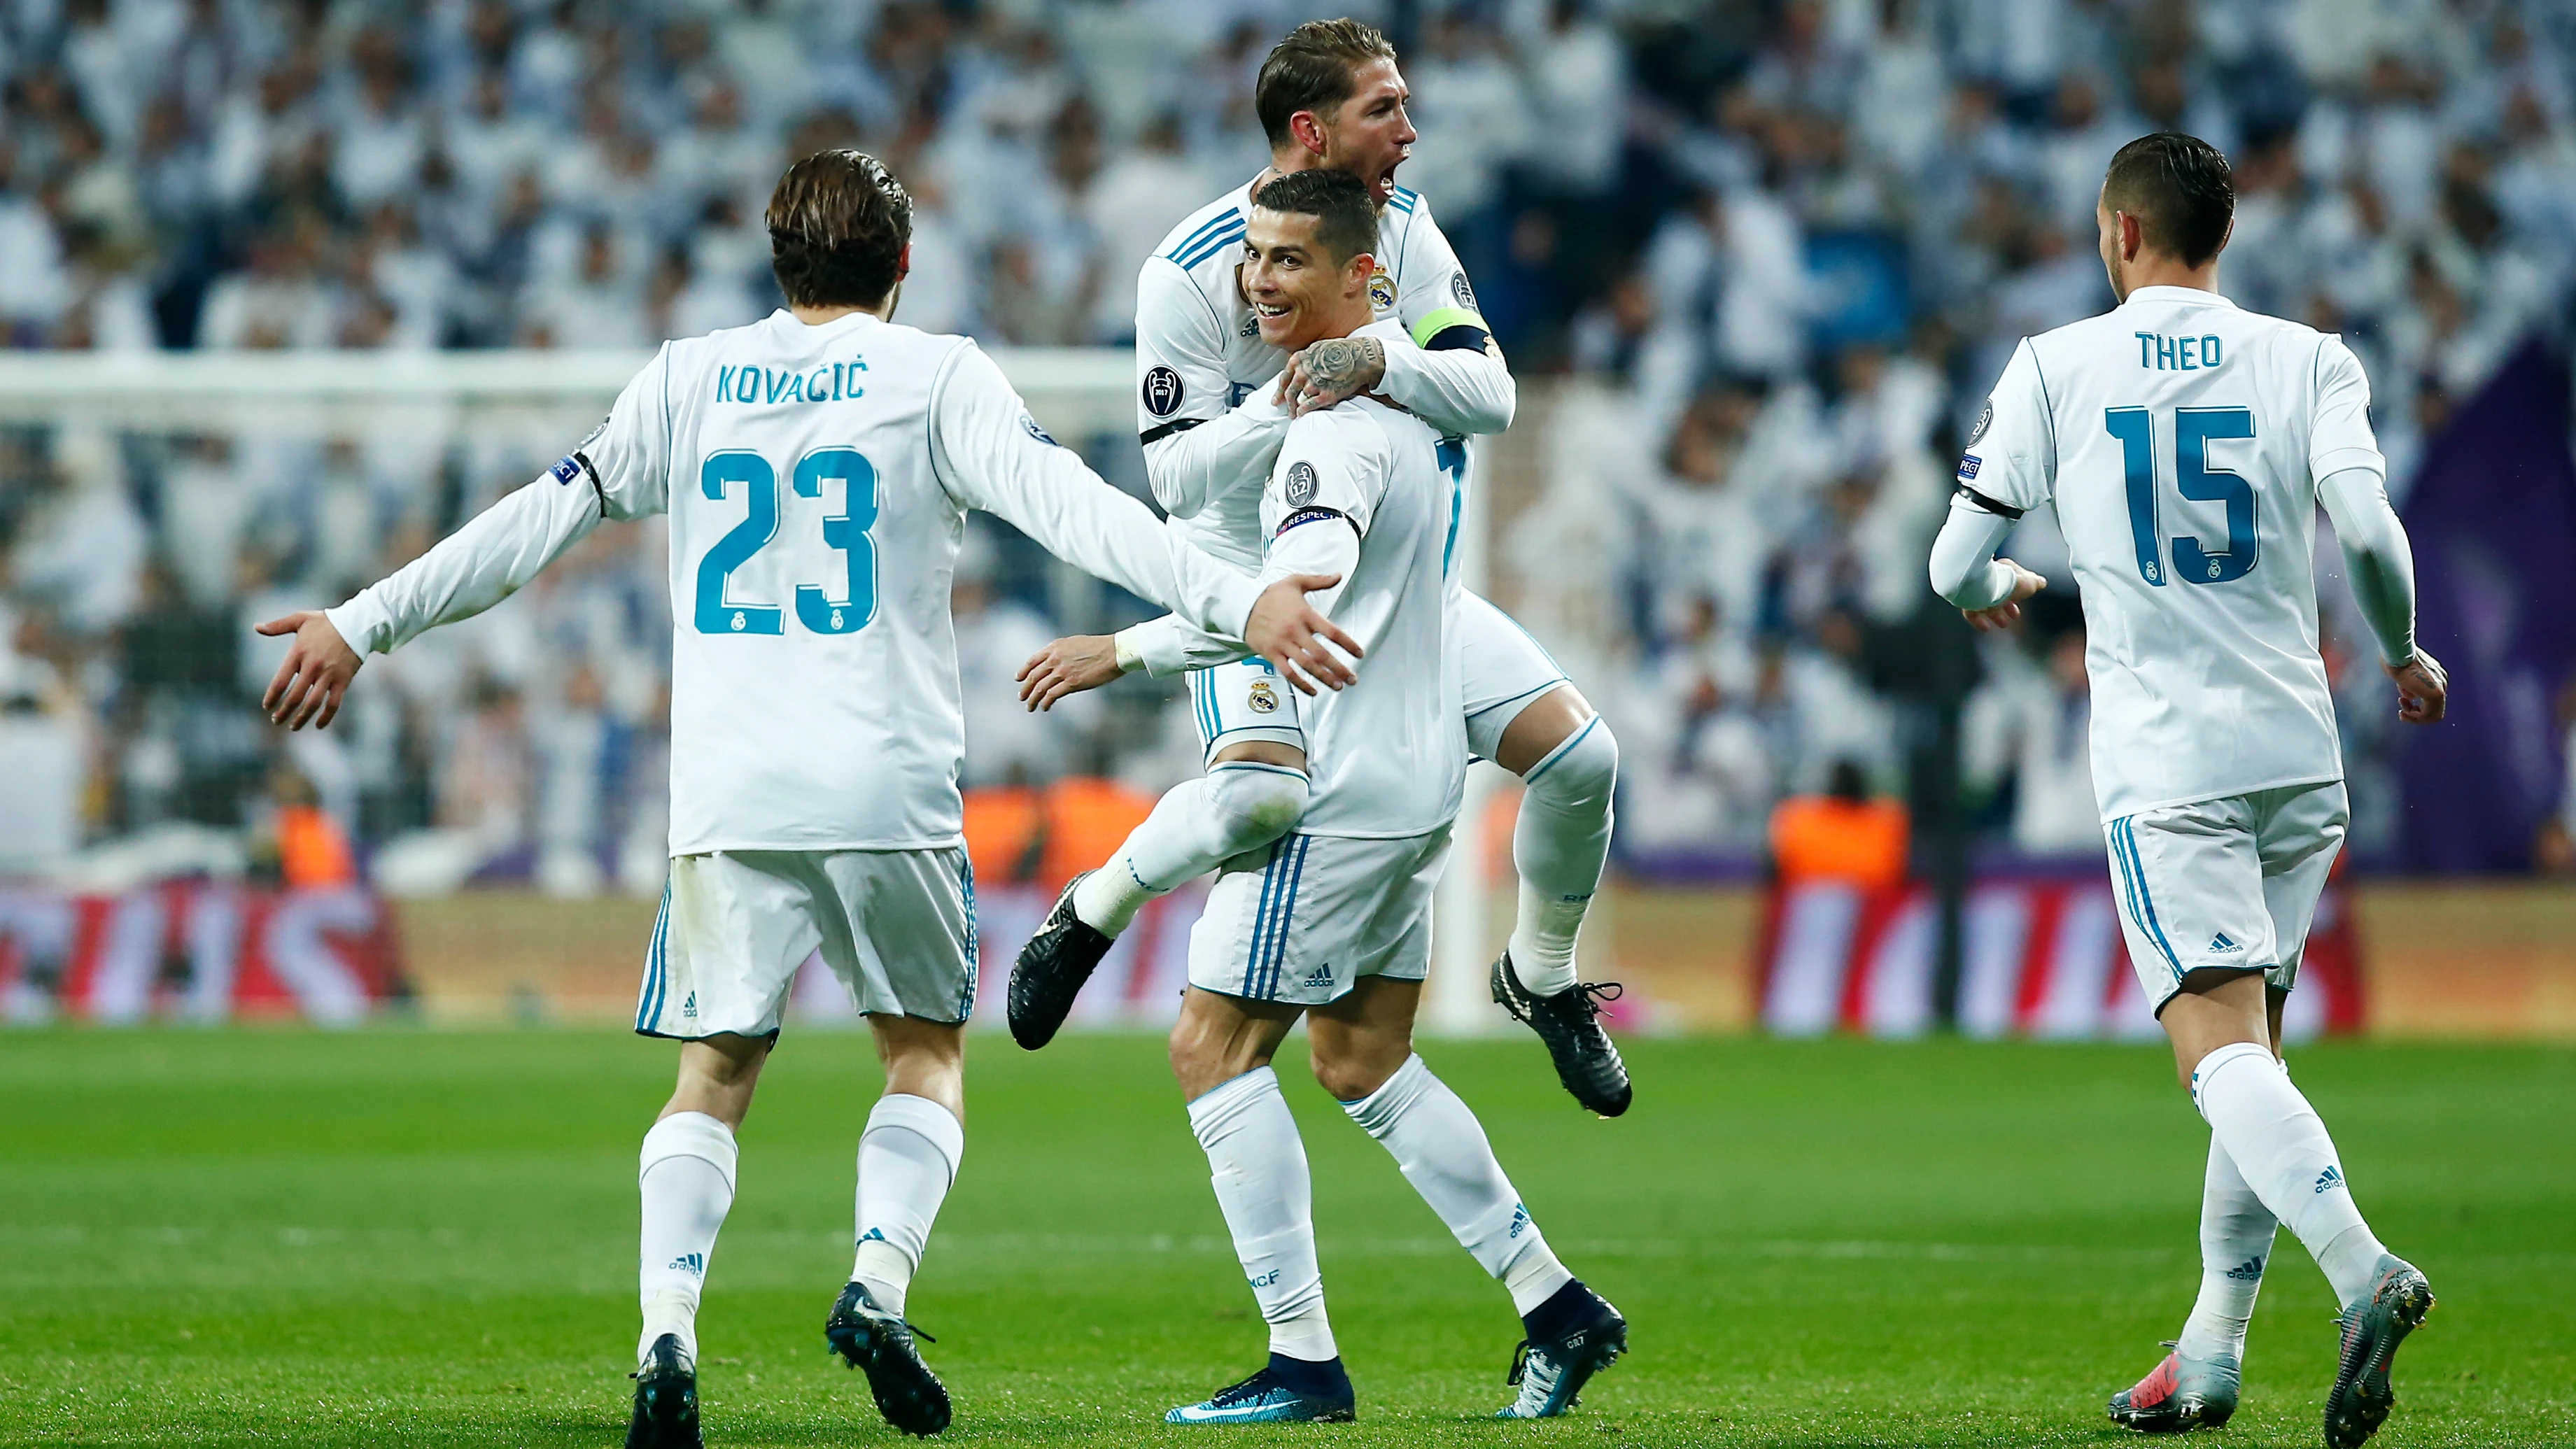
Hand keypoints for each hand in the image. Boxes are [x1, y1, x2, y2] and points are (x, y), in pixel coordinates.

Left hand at [257, 610, 361, 729]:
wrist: (358, 624)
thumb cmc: (326, 622)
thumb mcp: (300, 619)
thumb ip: (277, 626)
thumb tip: (256, 627)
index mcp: (298, 653)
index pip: (280, 682)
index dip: (272, 697)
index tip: (267, 706)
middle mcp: (312, 666)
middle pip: (294, 697)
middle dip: (283, 712)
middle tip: (276, 721)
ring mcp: (329, 675)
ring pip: (312, 703)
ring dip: (301, 718)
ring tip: (293, 726)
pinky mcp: (343, 680)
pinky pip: (334, 703)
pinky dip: (326, 717)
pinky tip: (319, 726)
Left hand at [1017, 635, 1121, 711]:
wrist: (1114, 652)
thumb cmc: (1098, 647)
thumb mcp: (1074, 643)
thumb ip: (1060, 651)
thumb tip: (1053, 660)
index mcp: (1055, 647)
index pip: (1032, 661)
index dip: (1023, 671)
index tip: (1018, 679)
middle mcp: (1055, 659)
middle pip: (1033, 676)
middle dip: (1025, 688)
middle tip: (1021, 697)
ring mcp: (1063, 671)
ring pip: (1040, 688)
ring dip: (1033, 699)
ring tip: (1030, 707)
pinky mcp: (1072, 683)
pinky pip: (1052, 695)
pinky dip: (1045, 702)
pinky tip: (1045, 707)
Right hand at [1244, 575, 1362, 694]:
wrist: (1242, 605)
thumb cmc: (1269, 595)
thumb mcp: (1295, 582)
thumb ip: (1319, 581)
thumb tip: (1338, 576)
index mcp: (1305, 614)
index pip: (1332, 632)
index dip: (1348, 644)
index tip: (1359, 653)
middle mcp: (1295, 631)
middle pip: (1322, 654)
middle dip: (1340, 668)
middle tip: (1352, 678)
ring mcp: (1283, 644)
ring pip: (1308, 666)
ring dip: (1325, 678)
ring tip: (1338, 686)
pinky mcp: (1272, 654)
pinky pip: (1289, 673)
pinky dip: (1302, 684)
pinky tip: (1313, 690)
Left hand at [1274, 336, 1385, 416]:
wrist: (1361, 357)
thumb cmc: (1342, 351)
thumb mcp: (1317, 348)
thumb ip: (1305, 359)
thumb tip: (1297, 368)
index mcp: (1299, 359)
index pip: (1284, 378)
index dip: (1279, 391)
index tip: (1276, 399)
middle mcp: (1304, 371)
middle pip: (1289, 392)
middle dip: (1286, 403)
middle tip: (1286, 410)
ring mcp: (1314, 384)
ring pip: (1299, 400)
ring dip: (1295, 409)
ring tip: (1295, 414)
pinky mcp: (1325, 395)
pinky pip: (1309, 406)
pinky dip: (1303, 411)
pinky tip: (1301, 414)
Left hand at [1960, 563, 2047, 631]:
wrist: (1990, 586)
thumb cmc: (2011, 582)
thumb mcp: (2030, 582)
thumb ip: (2036, 583)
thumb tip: (2042, 582)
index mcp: (2003, 570)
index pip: (2010, 582)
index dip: (2017, 593)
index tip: (2021, 602)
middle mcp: (1989, 579)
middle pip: (1998, 594)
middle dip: (2007, 606)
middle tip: (2014, 616)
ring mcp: (1978, 590)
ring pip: (1986, 603)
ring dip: (1996, 615)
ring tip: (2004, 624)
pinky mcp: (1967, 600)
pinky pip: (1971, 612)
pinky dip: (1979, 621)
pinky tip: (1986, 628)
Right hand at [2385, 647, 2446, 723]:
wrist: (2397, 653)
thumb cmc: (2394, 659)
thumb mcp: (2402, 674)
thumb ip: (2409, 685)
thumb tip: (2410, 697)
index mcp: (2435, 675)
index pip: (2431, 698)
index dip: (2416, 704)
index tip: (2402, 700)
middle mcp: (2441, 681)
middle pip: (2434, 708)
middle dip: (2416, 714)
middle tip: (2402, 712)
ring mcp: (2440, 687)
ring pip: (2433, 715)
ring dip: (2415, 718)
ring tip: (2402, 713)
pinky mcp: (2435, 694)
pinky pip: (2427, 715)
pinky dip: (2414, 718)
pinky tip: (2403, 712)